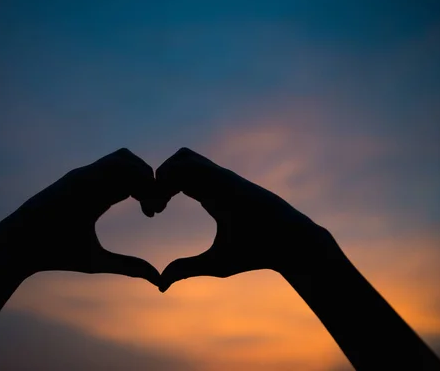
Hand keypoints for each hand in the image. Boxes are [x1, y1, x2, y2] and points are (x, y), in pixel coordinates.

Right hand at [0, 148, 159, 285]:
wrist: (21, 249)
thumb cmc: (56, 254)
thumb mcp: (98, 262)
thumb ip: (128, 266)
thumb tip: (157, 279)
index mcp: (99, 196)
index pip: (133, 179)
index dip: (149, 190)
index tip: (153, 213)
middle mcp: (93, 182)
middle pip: (134, 163)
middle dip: (151, 179)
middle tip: (155, 207)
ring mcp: (85, 177)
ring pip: (125, 157)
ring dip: (143, 175)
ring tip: (146, 202)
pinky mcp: (78, 178)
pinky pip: (112, 163)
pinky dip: (132, 174)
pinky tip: (136, 200)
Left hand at [155, 148, 335, 291]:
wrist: (288, 246)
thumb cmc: (256, 253)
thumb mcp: (214, 264)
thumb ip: (186, 268)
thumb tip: (161, 284)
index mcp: (210, 195)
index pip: (177, 178)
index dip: (158, 190)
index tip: (151, 213)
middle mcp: (214, 183)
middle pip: (175, 162)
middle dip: (156, 178)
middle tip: (151, 207)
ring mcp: (221, 179)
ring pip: (182, 156)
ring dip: (163, 174)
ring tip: (159, 203)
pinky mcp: (226, 180)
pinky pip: (193, 164)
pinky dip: (173, 175)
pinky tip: (168, 201)